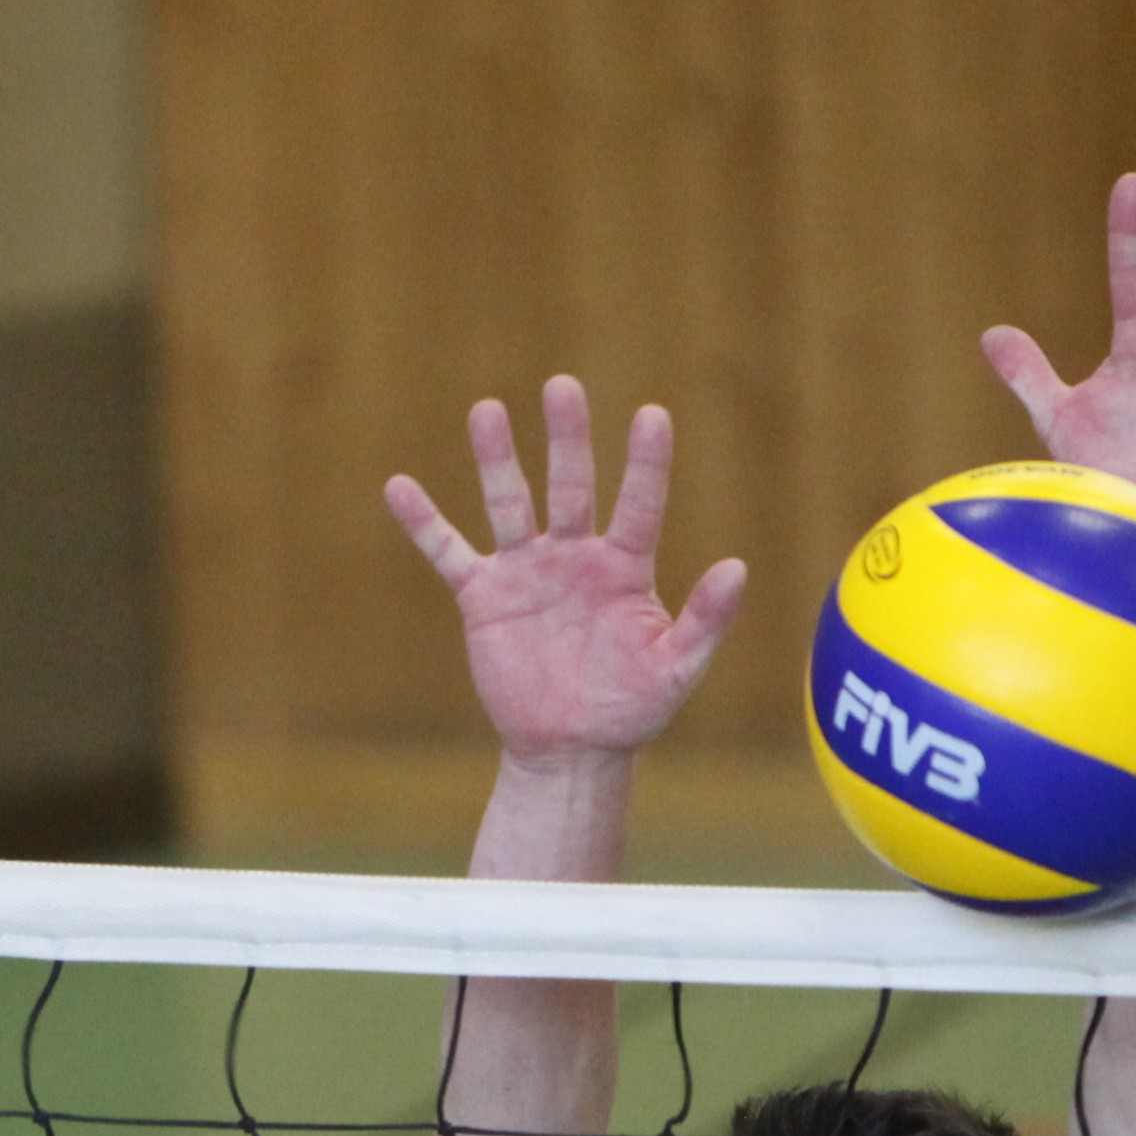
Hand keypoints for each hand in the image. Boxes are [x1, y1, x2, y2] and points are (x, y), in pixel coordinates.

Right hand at [386, 376, 745, 764]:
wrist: (570, 749)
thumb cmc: (630, 709)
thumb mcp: (675, 670)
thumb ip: (705, 620)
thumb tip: (736, 567)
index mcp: (624, 568)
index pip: (638, 504)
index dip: (646, 463)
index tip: (651, 415)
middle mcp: (575, 557)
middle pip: (570, 486)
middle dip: (567, 439)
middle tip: (563, 386)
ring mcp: (526, 572)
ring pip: (509, 504)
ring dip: (496, 459)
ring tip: (487, 409)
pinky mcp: (484, 597)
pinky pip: (449, 552)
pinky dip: (425, 522)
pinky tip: (399, 487)